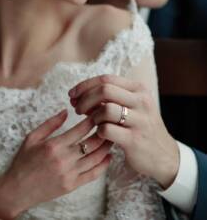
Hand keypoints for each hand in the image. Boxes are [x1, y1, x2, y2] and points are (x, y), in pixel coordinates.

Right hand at [0, 110, 111, 219]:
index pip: (81, 129)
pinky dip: (104, 165)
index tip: (99, 114)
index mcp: (54, 145)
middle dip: (103, 131)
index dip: (93, 120)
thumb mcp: (32, 138)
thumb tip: (66, 111)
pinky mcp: (72, 185)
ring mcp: (70, 174)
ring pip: (96, 158)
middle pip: (93, 142)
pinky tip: (108, 156)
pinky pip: (93, 174)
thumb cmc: (23, 161)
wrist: (17, 189)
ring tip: (111, 137)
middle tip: (109, 124)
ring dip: (106, 146)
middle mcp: (64, 159)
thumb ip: (50, 124)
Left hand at [69, 74, 179, 188]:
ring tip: (91, 122)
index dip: (85, 85)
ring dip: (92, 116)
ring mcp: (140, 120)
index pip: (106, 79)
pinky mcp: (134, 139)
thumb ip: (108, 99)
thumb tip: (80, 96)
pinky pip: (106, 130)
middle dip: (85, 98)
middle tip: (77, 109)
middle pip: (104, 90)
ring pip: (105, 109)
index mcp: (139, 89)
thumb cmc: (140, 128)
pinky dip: (98, 131)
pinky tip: (100, 134)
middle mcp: (141, 101)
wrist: (163, 155)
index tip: (72, 94)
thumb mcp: (130, 107)